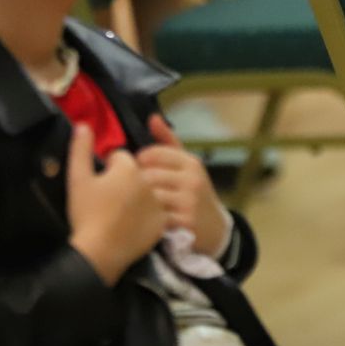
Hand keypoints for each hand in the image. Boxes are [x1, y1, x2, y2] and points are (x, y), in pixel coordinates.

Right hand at [66, 124, 166, 284]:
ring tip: (123, 211)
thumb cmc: (86, 214)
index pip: (122, 158)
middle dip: (127, 180)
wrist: (99, 251)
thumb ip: (80, 150)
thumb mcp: (77, 179)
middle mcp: (149, 181)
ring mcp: (159, 202)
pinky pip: (158, 211)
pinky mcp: (163, 221)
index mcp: (129, 168)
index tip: (101, 183)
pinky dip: (149, 214)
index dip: (109, 169)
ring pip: (150, 190)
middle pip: (139, 173)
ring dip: (140, 195)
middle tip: (112, 198)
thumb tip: (83, 125)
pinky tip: (134, 223)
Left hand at [137, 114, 230, 256]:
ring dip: (138, 203)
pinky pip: (154, 218)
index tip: (137, 173)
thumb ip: (167, 141)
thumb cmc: (193, 192)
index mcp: (190, 162)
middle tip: (131, 193)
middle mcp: (192, 179)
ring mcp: (189, 201)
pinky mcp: (184, 222)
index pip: (151, 154)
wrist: (214, 228)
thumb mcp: (186, 165)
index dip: (138, 164)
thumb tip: (153, 117)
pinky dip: (146, 220)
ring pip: (148, 197)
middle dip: (136, 185)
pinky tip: (146, 221)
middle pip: (147, 176)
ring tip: (136, 207)